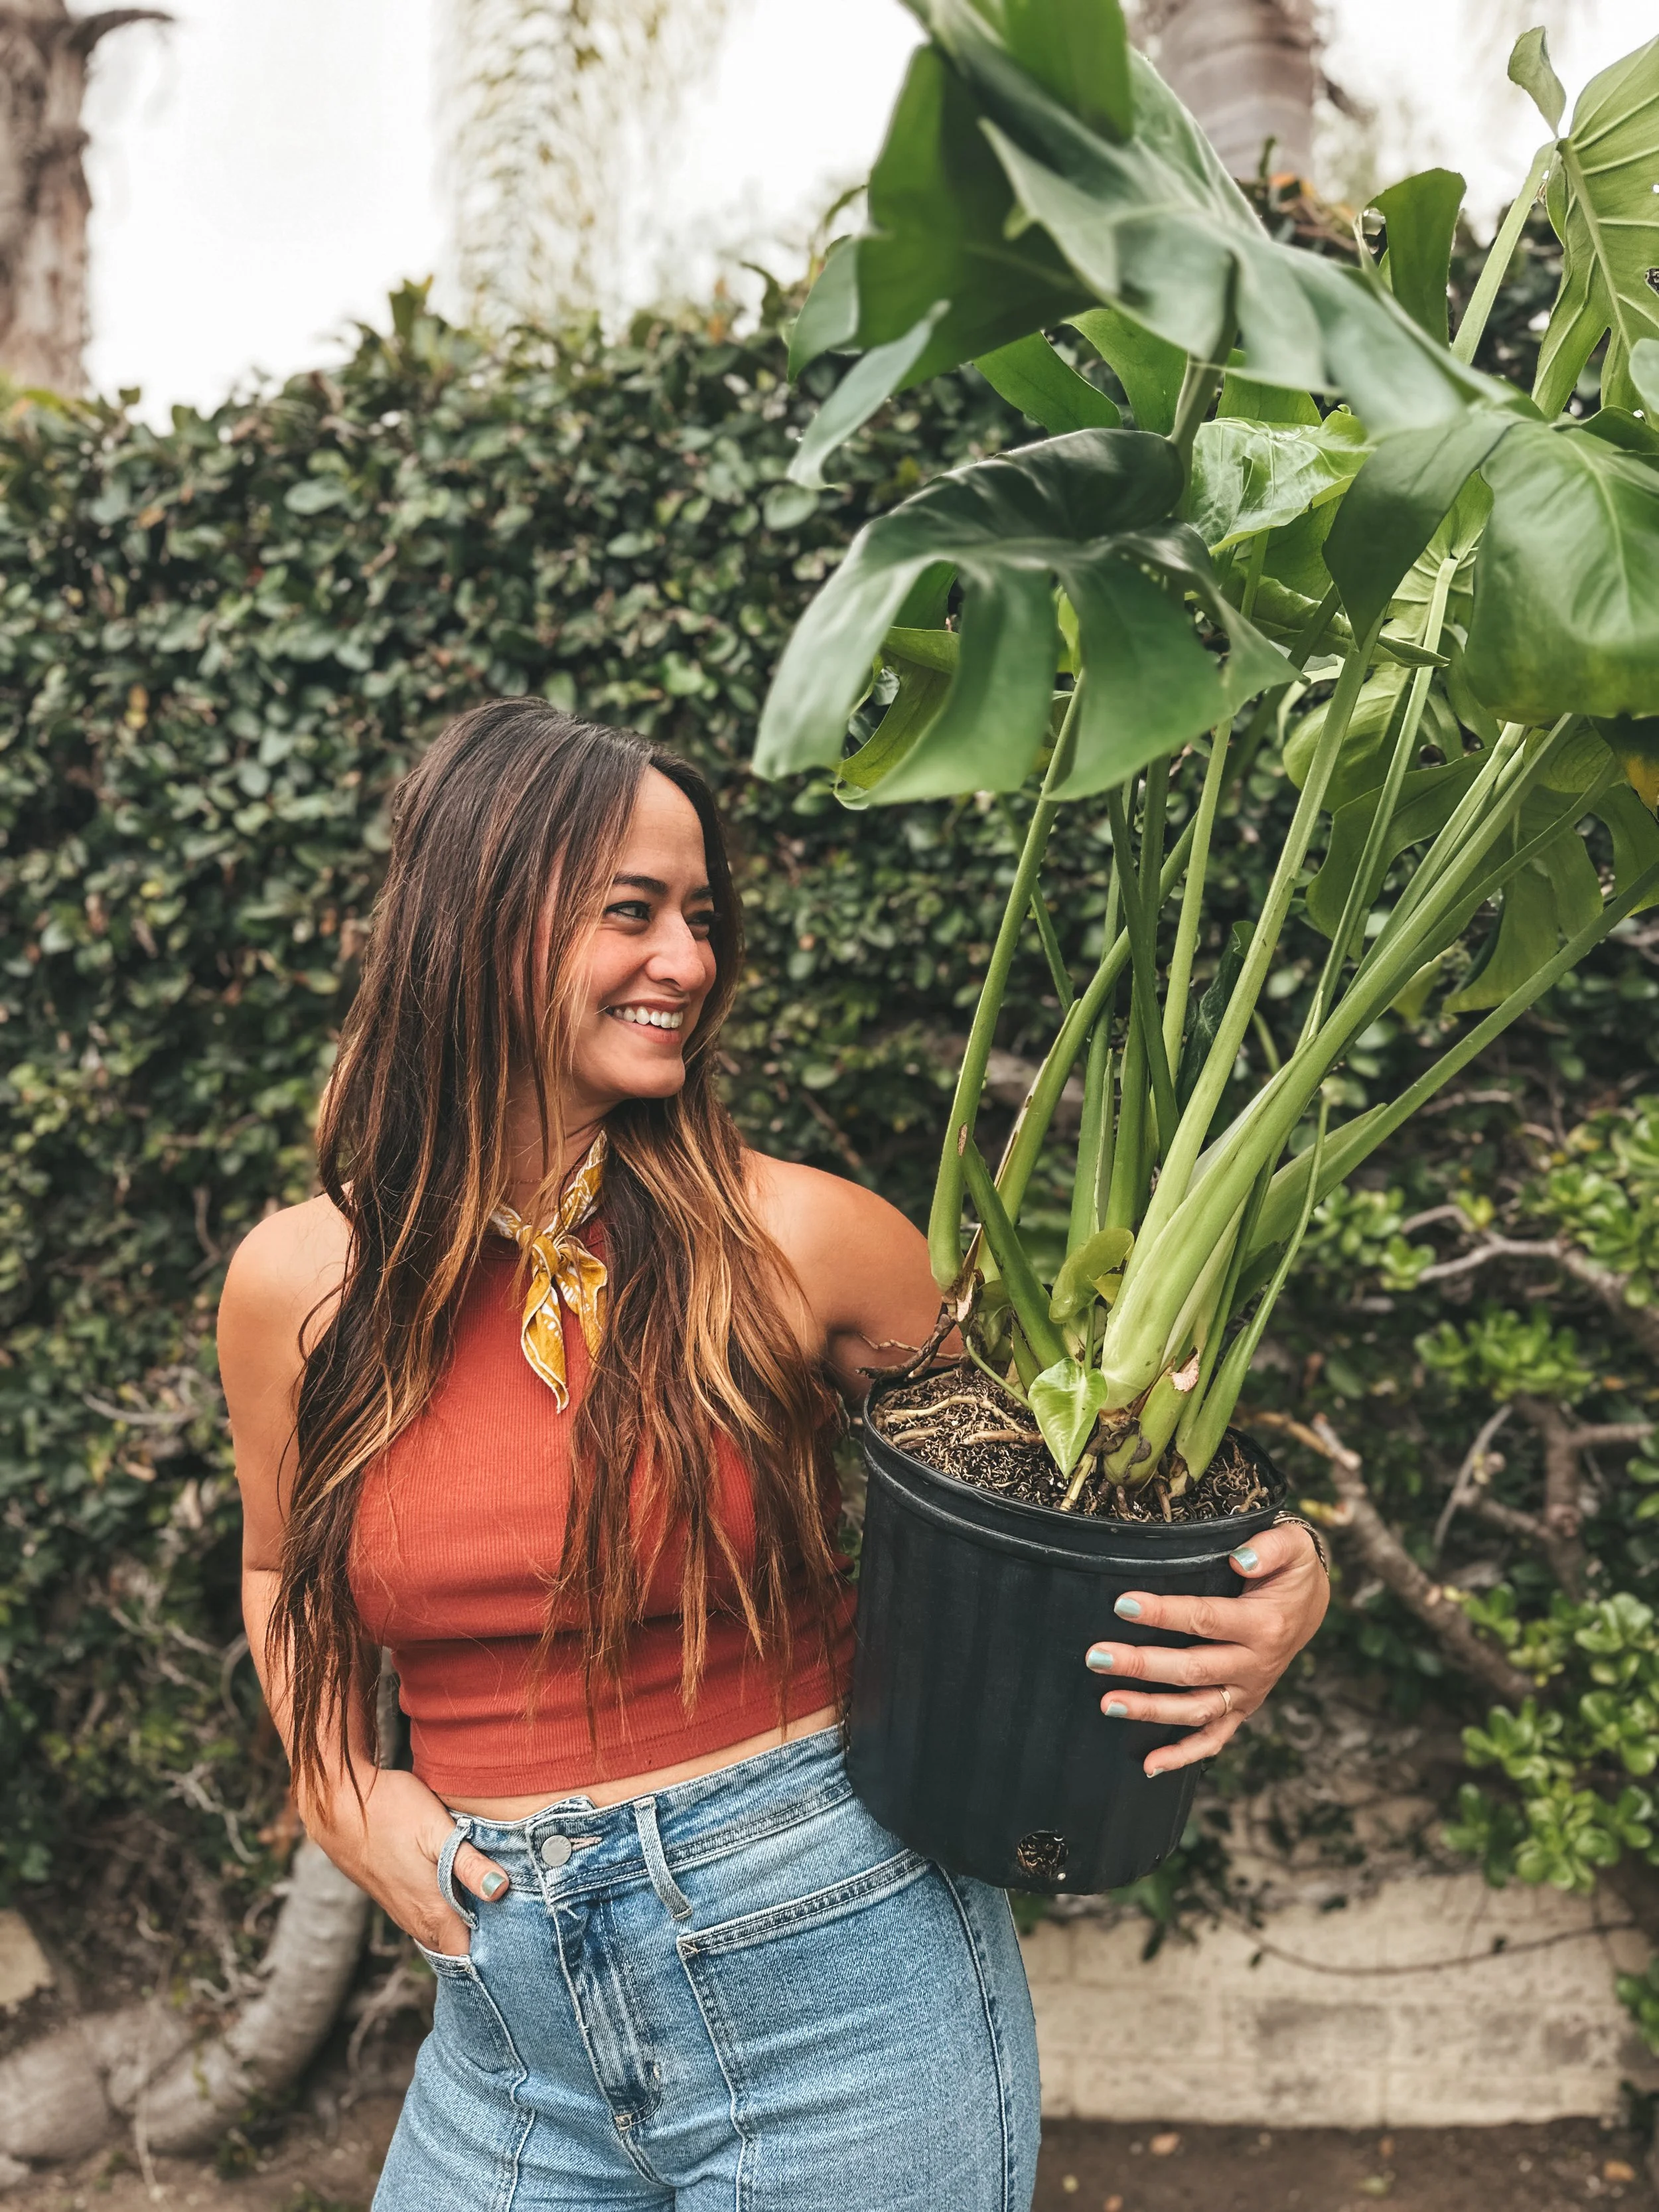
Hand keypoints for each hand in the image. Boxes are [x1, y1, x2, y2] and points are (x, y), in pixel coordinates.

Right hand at [302, 1767, 511, 1957]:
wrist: (338, 1805)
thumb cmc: (390, 1810)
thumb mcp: (436, 1829)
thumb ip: (468, 1863)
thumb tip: (501, 1890)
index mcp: (432, 1909)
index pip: (468, 1954)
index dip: (495, 1955)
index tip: (521, 1947)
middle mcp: (416, 1919)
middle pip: (457, 1948)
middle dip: (486, 1945)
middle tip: (518, 1933)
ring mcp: (402, 1909)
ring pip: (441, 1935)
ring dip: (466, 1931)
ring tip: (497, 1918)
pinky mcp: (394, 1897)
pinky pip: (428, 1921)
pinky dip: (448, 1918)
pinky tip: (463, 1898)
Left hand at [1083, 1522, 1328, 1776]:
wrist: (1312, 1604)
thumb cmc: (1291, 1570)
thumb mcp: (1292, 1546)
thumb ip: (1270, 1547)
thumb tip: (1239, 1559)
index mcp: (1263, 1625)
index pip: (1206, 1619)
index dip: (1164, 1613)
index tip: (1123, 1605)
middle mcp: (1256, 1665)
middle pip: (1193, 1669)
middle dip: (1143, 1664)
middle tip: (1097, 1656)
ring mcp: (1248, 1692)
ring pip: (1197, 1709)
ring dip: (1152, 1710)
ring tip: (1108, 1702)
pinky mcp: (1242, 1707)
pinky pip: (1215, 1738)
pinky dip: (1184, 1755)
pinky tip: (1150, 1766)